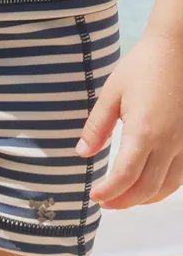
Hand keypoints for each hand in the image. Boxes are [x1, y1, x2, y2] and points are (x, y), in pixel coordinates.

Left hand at [77, 28, 182, 207]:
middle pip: (146, 188)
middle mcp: (168, 145)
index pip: (126, 176)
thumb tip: (82, 153)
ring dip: (143, 198)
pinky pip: (179, 177)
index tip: (94, 196)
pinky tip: (148, 187)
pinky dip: (162, 189)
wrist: (177, 52)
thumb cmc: (141, 68)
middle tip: (104, 202)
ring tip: (122, 198)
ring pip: (166, 187)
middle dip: (123, 200)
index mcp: (144, 132)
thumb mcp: (112, 93)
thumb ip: (97, 126)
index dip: (109, 191)